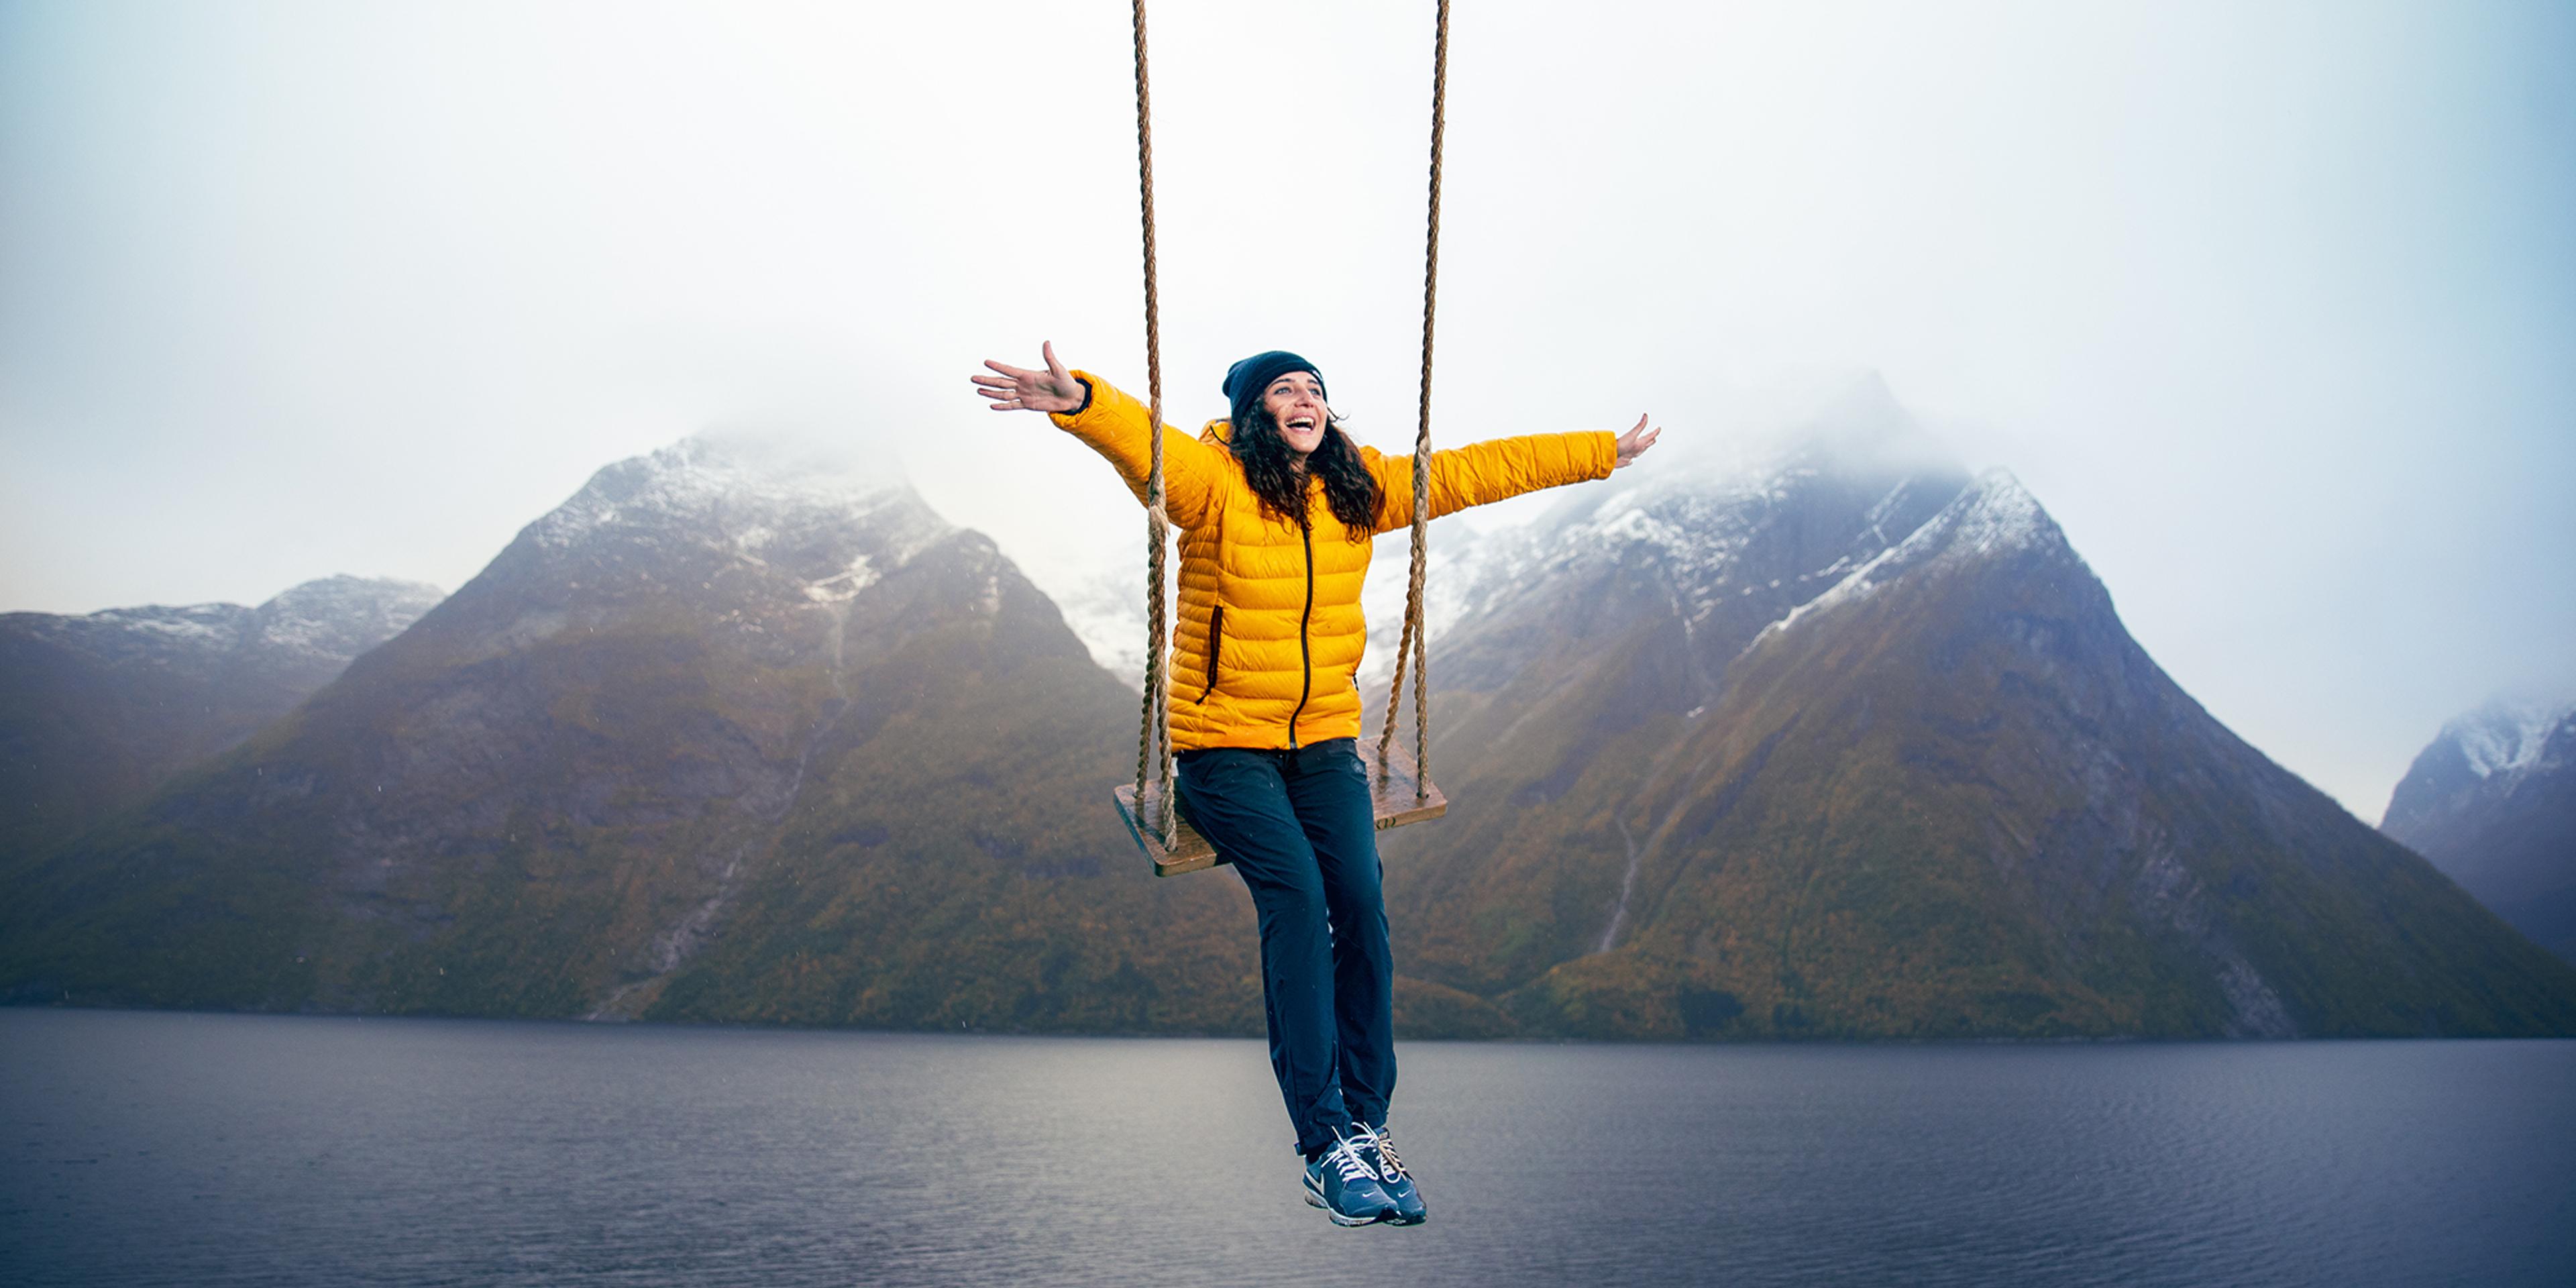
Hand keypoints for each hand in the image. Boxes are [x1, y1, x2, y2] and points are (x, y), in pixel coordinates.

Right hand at [972, 341, 1086, 413]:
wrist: (1070, 397)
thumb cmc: (1066, 382)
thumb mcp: (1058, 369)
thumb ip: (1050, 358)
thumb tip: (1047, 342)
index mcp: (1028, 374)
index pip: (1009, 370)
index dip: (998, 367)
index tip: (986, 362)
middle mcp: (1023, 384)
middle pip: (1001, 382)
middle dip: (987, 380)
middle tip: (973, 378)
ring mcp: (1024, 394)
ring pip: (1004, 394)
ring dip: (991, 392)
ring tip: (979, 390)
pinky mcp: (1028, 404)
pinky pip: (1013, 405)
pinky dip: (1003, 406)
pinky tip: (992, 405)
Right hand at [1613, 414, 1660, 468]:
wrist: (1611, 456)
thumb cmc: (1621, 447)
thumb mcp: (1632, 433)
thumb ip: (1640, 425)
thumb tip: (1646, 416)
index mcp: (1640, 445)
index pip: (1650, 437)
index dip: (1655, 432)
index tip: (1658, 429)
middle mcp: (1637, 451)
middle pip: (1647, 445)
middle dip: (1651, 441)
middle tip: (1654, 438)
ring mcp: (1630, 457)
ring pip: (1640, 453)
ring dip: (1643, 449)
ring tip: (1645, 447)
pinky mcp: (1623, 461)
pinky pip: (1629, 461)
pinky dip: (1631, 460)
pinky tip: (1630, 461)